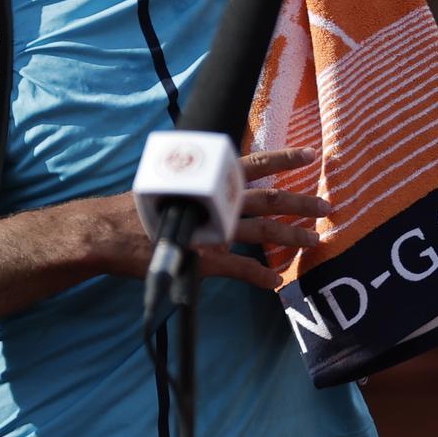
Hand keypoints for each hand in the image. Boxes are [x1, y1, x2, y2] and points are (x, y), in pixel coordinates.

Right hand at [85, 147, 327, 291]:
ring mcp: (211, 228)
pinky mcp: (202, 257)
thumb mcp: (175, 182)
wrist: (109, 231)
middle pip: (268, 199)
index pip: (253, 164)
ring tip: (315, 241)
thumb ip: (201, 184)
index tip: (311, 155)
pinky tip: (276, 282)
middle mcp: (214, 199)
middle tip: (328, 206)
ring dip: (291, 237)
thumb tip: (219, 181)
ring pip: (261, 231)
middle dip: (301, 203)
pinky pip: (238, 267)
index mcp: (208, 178)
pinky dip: (259, 274)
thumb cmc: (140, 205)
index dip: (283, 159)